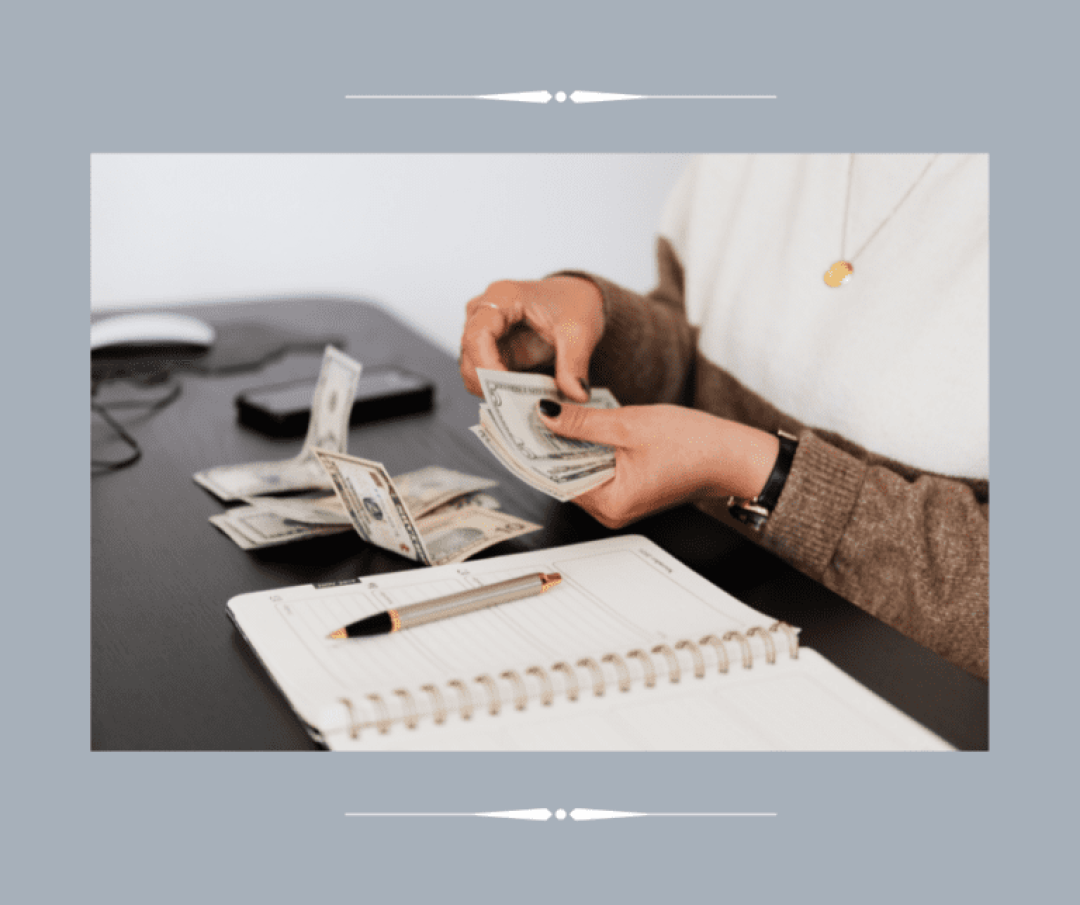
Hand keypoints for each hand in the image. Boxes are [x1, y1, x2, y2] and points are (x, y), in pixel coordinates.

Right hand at [460, 276, 604, 401]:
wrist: (574, 298)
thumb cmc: (573, 303)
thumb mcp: (580, 331)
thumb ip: (575, 363)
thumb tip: (576, 394)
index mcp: (501, 296)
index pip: (477, 336)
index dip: (486, 367)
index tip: (506, 392)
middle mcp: (483, 312)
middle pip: (469, 356)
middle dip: (490, 385)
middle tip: (519, 407)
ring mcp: (483, 331)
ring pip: (472, 370)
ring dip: (495, 391)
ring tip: (526, 403)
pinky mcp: (489, 350)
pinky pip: (485, 376)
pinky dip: (501, 391)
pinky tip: (524, 398)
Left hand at [538, 401, 780, 527]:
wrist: (734, 455)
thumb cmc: (695, 445)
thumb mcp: (629, 424)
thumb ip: (581, 422)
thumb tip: (545, 414)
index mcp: (610, 502)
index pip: (553, 478)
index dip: (532, 449)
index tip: (513, 426)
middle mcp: (611, 510)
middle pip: (563, 475)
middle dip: (547, 443)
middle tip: (527, 411)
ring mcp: (620, 502)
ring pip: (579, 470)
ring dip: (567, 442)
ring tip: (551, 412)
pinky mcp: (630, 489)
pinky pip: (597, 468)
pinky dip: (587, 447)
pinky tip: (580, 424)